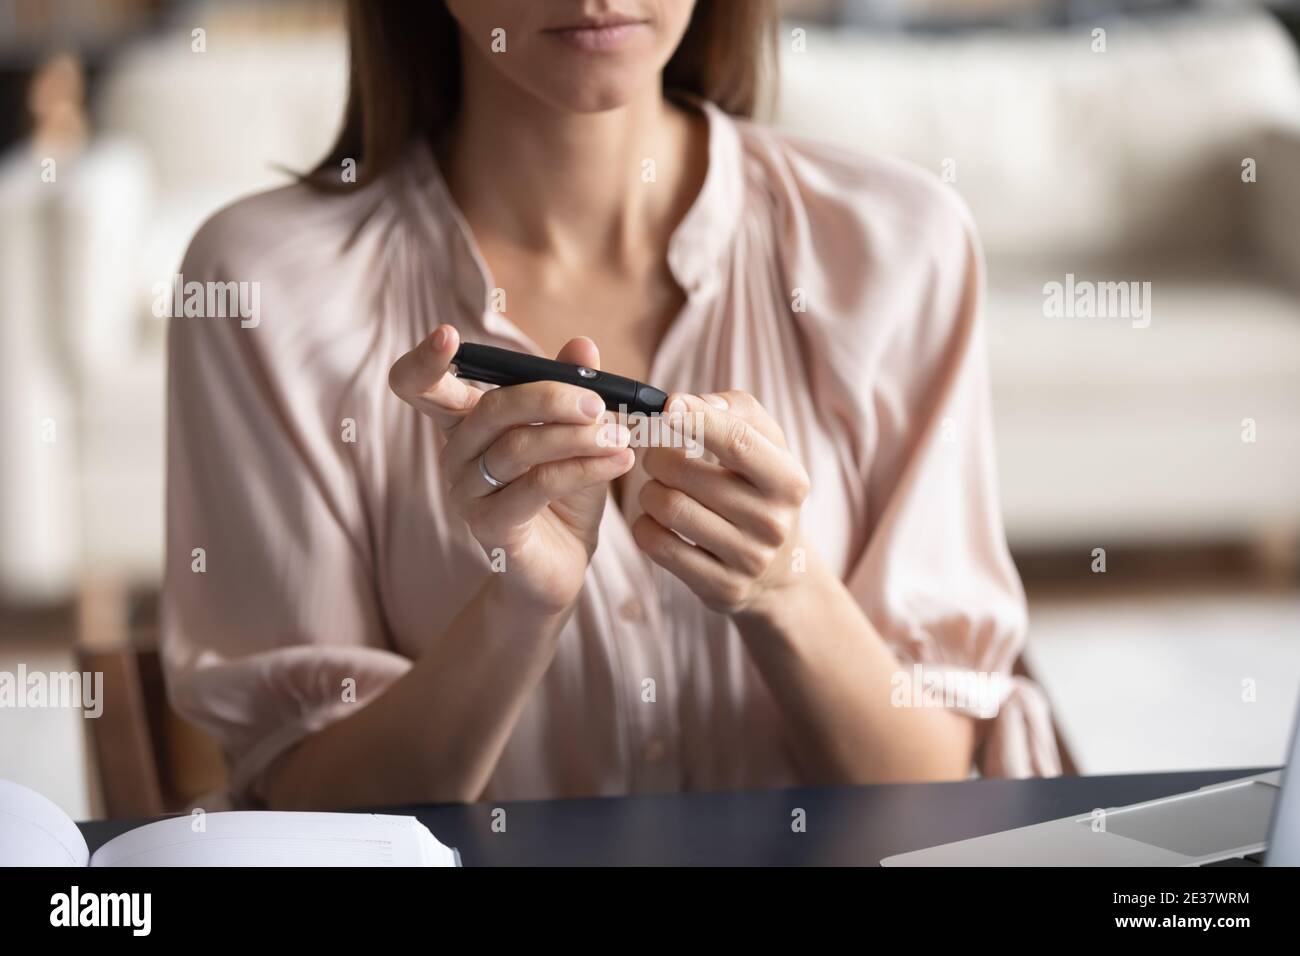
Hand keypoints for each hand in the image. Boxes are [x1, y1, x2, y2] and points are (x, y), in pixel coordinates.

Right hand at [388, 324, 634, 612]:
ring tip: (621, 437)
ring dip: (578, 437)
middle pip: (490, 409)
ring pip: (519, 448)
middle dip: (549, 397)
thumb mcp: (574, 435)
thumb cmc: (564, 493)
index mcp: (466, 423)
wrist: (564, 563)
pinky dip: (584, 467)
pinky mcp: (490, 527)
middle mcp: (456, 455)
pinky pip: (538, 485)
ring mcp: (467, 493)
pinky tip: (618, 462)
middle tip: (599, 401)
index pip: (419, 387)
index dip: (424, 361)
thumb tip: (582, 345)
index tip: (447, 335)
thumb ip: (573, 390)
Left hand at [632, 391, 811, 617]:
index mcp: (789, 480)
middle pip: (685, 473)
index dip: (695, 419)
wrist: (780, 571)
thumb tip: (684, 403)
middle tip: (657, 454)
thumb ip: (734, 410)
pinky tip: (657, 520)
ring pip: (667, 507)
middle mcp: (773, 522)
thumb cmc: (762, 491)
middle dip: (657, 456)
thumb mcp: (768, 446)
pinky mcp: (721, 587)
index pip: (737, 441)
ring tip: (659, 487)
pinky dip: (645, 524)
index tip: (667, 406)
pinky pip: (657, 545)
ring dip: (649, 490)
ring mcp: (748, 560)